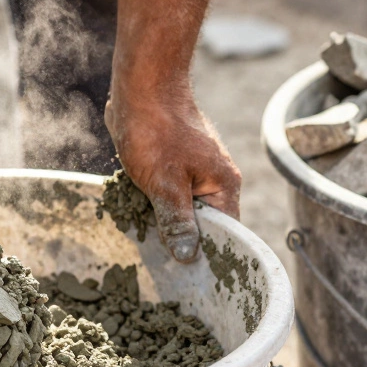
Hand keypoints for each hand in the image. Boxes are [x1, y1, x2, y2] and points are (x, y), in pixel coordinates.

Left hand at [105, 84, 239, 262]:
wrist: (140, 88)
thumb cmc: (155, 132)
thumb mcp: (165, 185)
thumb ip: (177, 222)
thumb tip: (189, 257)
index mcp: (224, 186)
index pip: (227, 234)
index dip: (210, 256)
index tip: (191, 278)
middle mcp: (215, 180)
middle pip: (205, 225)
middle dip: (184, 241)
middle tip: (163, 265)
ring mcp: (194, 171)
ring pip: (184, 209)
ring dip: (166, 222)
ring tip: (149, 243)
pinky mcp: (174, 164)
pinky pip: (169, 194)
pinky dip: (156, 204)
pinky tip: (139, 213)